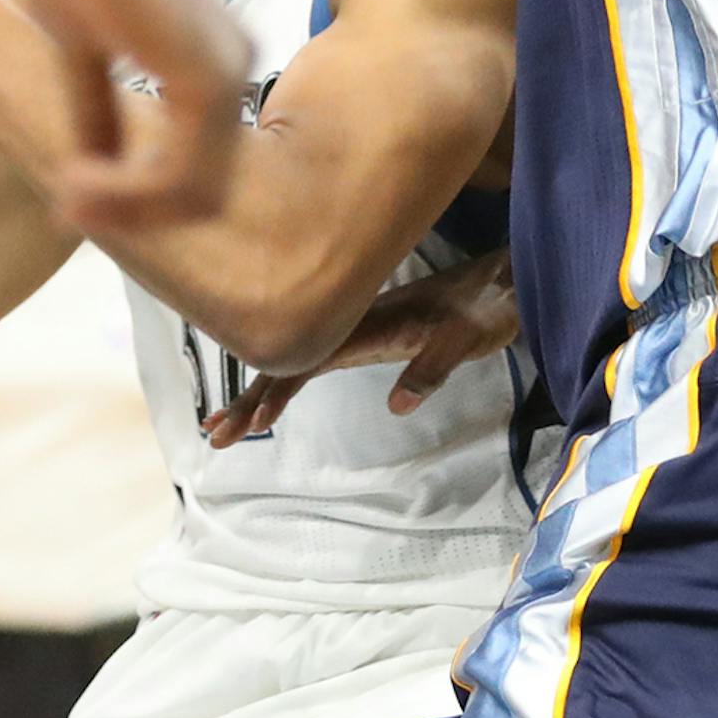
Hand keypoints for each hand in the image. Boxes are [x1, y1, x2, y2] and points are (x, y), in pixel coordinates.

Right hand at [24, 0, 249, 229]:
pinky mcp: (207, 80)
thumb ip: (98, 116)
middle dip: (137, 214)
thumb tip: (89, 171)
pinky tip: (80, 181)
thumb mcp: (84, 55)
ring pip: (193, 193)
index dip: (138, 198)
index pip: (196, 165)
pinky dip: (128, 191)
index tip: (75, 201)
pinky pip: (177, 173)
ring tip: (71, 199)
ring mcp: (229, 76)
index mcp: (214, 63)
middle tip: (71, 212)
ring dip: (128, 209)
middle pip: (203, 191)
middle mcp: (235, 70)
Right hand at [205, 248, 516, 445]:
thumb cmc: (484, 309)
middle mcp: (349, 325)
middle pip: (285, 361)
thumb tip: (398, 405)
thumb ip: (431, 369)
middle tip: (215, 436)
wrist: (501, 281)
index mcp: (364, 324)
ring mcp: (352, 330)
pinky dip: (281, 380)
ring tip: (222, 425)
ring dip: (256, 393)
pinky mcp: (363, 336)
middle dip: (247, 400)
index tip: (252, 421)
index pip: (305, 358)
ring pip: (291, 360)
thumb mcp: (464, 340)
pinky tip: (267, 395)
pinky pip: (310, 358)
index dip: (275, 389)